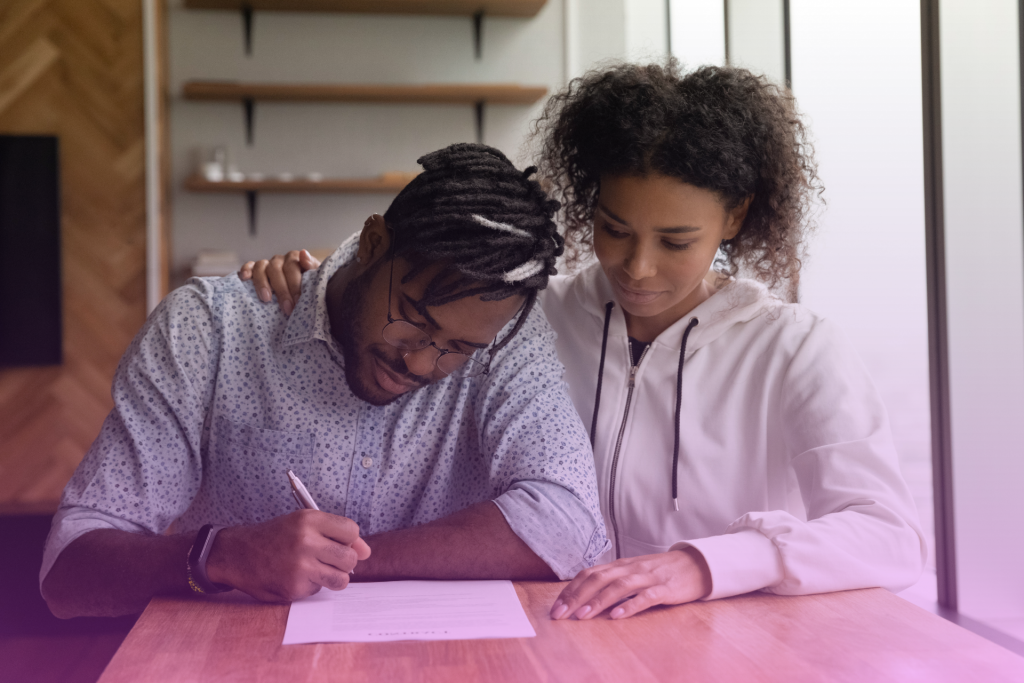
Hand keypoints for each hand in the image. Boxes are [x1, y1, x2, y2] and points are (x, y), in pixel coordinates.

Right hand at [205, 509, 370, 602]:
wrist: (237, 554)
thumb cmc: (276, 537)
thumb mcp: (302, 524)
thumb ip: (335, 533)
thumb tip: (366, 552)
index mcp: (309, 520)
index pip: (352, 531)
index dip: (349, 540)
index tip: (339, 543)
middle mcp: (306, 541)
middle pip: (350, 558)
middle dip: (344, 561)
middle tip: (327, 559)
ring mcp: (300, 566)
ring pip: (341, 579)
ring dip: (333, 577)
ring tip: (317, 570)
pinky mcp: (294, 588)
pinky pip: (319, 589)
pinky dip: (312, 585)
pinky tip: (296, 577)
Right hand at [239, 249, 319, 316]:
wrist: (300, 290)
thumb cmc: (307, 286)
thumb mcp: (314, 278)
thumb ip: (312, 267)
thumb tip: (304, 253)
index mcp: (295, 259)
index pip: (293, 267)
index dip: (295, 284)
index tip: (298, 301)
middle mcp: (280, 260)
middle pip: (277, 269)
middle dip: (282, 290)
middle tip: (287, 308)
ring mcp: (267, 264)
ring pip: (261, 268)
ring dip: (263, 283)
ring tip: (266, 299)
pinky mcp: (254, 269)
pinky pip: (248, 266)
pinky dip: (246, 270)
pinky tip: (245, 278)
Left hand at [549, 547, 711, 620]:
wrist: (695, 564)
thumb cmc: (659, 572)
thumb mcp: (632, 573)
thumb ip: (611, 580)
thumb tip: (583, 595)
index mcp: (620, 565)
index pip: (589, 574)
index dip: (571, 590)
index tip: (556, 607)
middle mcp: (630, 568)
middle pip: (598, 579)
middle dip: (577, 597)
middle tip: (561, 614)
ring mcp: (648, 578)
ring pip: (619, 586)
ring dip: (598, 601)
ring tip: (582, 616)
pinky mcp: (665, 589)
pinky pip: (646, 597)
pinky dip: (630, 605)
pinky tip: (617, 616)